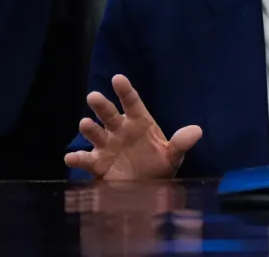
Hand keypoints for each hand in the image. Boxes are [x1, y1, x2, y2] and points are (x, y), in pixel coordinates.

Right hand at [64, 74, 202, 179]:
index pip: (132, 103)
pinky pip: (86, 160)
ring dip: (89, 128)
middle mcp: (120, 130)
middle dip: (102, 106)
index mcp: (139, 123)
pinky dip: (78, 158)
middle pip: (109, 114)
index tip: (118, 78)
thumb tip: (197, 131)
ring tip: (85, 123)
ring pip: (95, 133)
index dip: (125, 91)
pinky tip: (71, 158)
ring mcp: (107, 146)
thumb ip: (181, 143)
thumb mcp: (173, 155)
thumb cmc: (160, 166)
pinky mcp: (98, 164)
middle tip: (94, 96)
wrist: (148, 190)